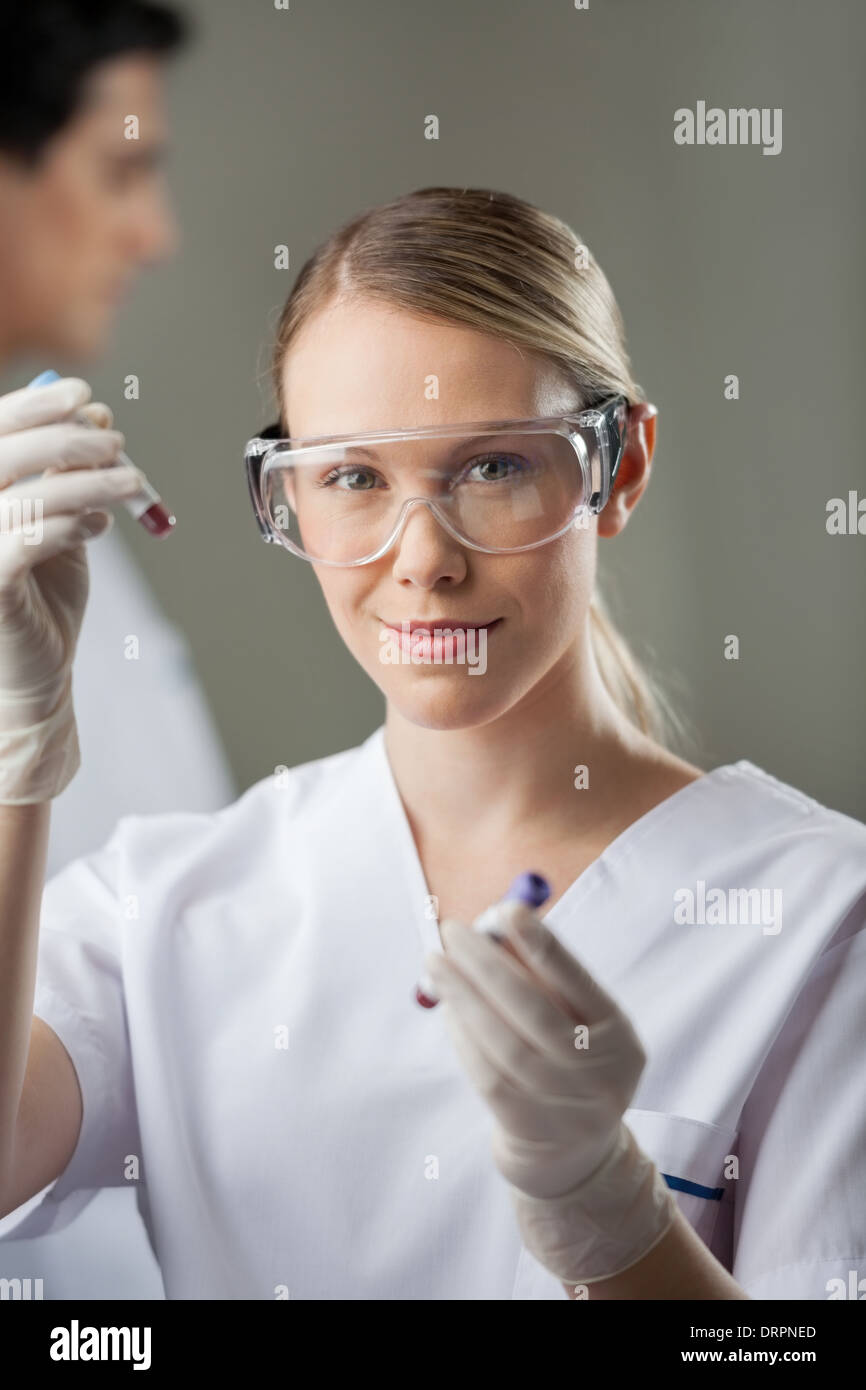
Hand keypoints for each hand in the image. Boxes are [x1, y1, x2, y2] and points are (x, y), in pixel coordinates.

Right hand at [0, 377, 139, 724]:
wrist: (35, 670)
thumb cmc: (43, 591)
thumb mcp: (59, 518)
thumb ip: (66, 471)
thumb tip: (97, 414)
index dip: (36, 407)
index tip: (87, 397)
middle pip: (4, 453)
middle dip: (69, 440)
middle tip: (118, 444)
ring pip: (27, 496)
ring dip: (87, 482)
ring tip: (131, 484)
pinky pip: (28, 539)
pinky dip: (71, 524)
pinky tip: (100, 527)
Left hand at [425, 902, 676, 1283]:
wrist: (572, 1152)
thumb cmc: (567, 1061)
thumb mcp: (574, 1021)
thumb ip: (541, 978)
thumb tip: (493, 928)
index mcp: (618, 1033)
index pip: (579, 983)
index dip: (543, 946)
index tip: (507, 911)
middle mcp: (602, 1073)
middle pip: (536, 1013)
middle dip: (488, 966)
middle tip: (451, 932)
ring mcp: (568, 1108)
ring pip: (506, 1046)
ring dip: (464, 998)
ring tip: (436, 965)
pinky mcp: (531, 1131)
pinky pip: (488, 1077)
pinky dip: (463, 1039)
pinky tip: (448, 1011)